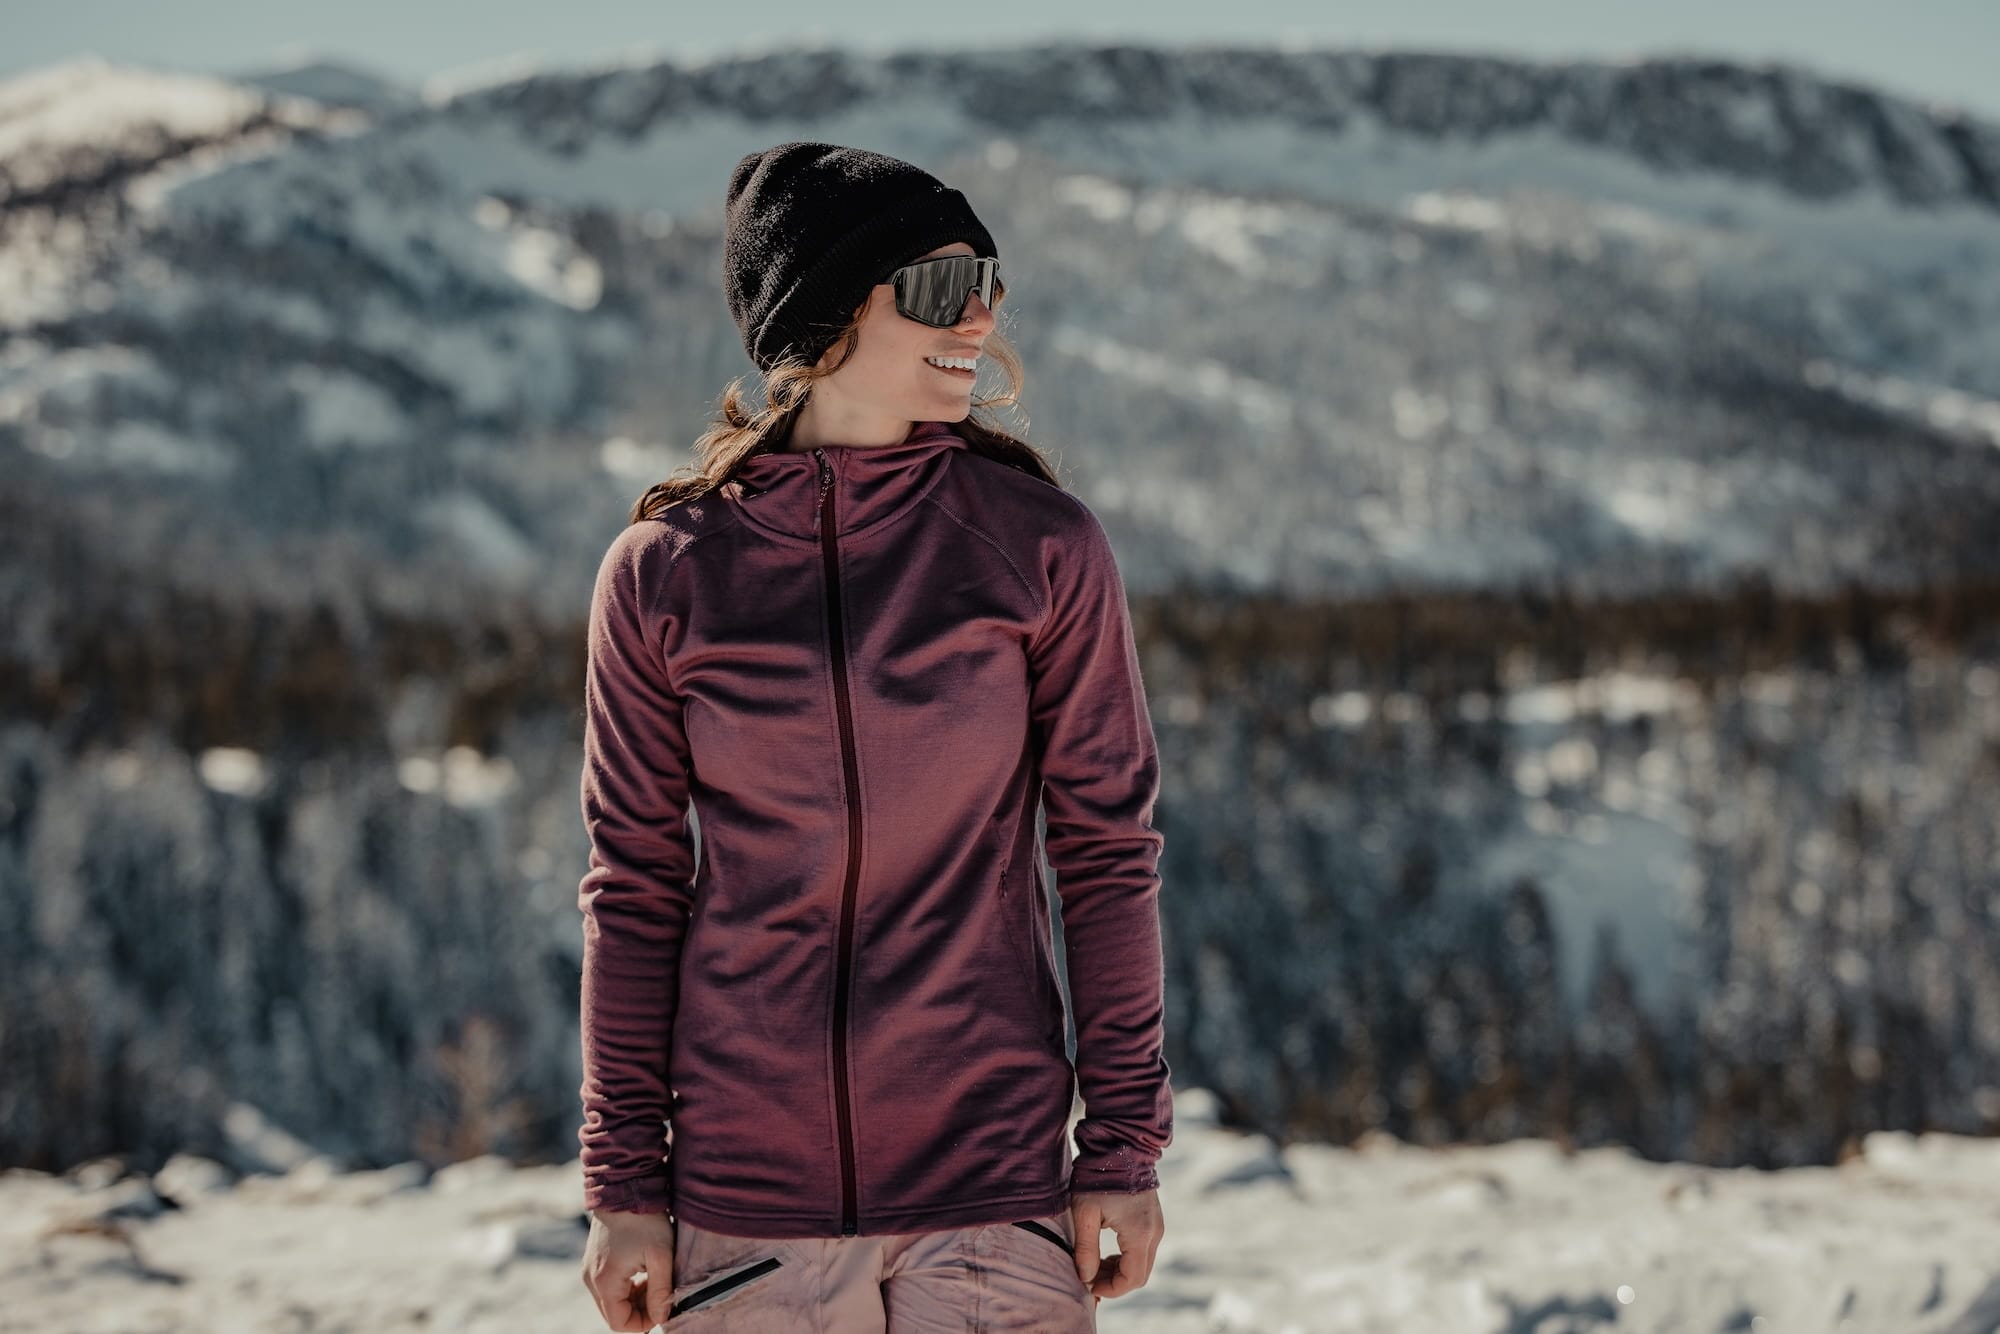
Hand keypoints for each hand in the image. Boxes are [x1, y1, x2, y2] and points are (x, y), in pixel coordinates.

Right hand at [581, 1208, 675, 1330]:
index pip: (620, 1323)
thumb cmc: (644, 1220)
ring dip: (633, 1299)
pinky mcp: (592, 1260)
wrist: (623, 1187)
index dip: (643, 1323)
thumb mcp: (661, 1255)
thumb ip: (661, 1290)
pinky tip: (642, 1270)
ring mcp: (589, 1269)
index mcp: (605, 1282)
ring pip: (611, 1301)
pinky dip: (626, 1286)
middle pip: (614, 1314)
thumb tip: (662, 1318)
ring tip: (654, 1279)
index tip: (663, 1308)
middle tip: (660, 1292)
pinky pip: (608, 1286)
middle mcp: (591, 1279)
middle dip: (639, 1311)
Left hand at [1070, 1188, 1162, 1301]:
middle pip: (1140, 1275)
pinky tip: (1108, 1251)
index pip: (1131, 1279)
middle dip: (1115, 1282)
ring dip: (1121, 1270)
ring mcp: (1157, 1225)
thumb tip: (1085, 1278)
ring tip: (1095, 1264)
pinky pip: (1144, 1249)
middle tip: (1090, 1277)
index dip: (1110, 1289)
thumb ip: (1086, 1249)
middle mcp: (1154, 1233)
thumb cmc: (1098, 1177)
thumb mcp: (1085, 1214)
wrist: (1119, 1145)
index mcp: (1139, 1234)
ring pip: (1143, 1264)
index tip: (1089, 1286)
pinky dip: (1128, 1258)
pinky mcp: (1154, 1219)